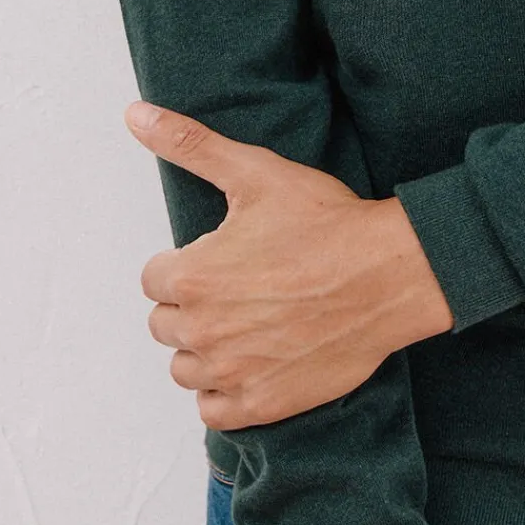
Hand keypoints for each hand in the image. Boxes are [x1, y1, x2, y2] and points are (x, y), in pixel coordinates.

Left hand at [124, 101, 453, 429]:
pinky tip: (251, 360)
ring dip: (204, 349)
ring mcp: (232, 372)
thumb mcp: (254, 171)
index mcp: (194, 276)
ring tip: (246, 321)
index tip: (222, 258)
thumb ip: (188, 144)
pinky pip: (213, 410)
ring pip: (185, 368)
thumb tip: (135, 115)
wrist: (389, 274)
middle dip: (193, 305)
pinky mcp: (262, 403)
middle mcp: (203, 331)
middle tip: (240, 286)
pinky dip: (224, 391)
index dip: (186, 265)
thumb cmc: (326, 222)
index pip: (153, 280)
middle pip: (165, 325)